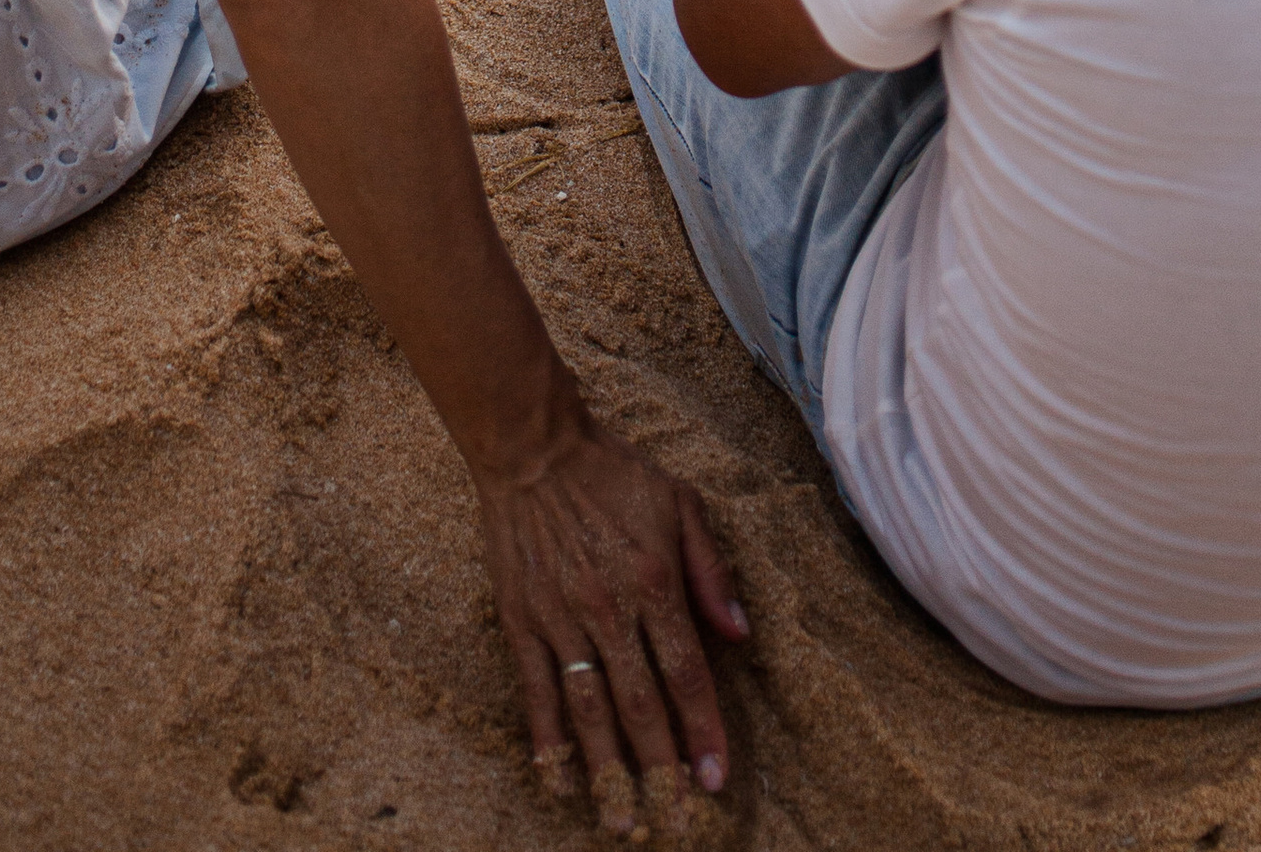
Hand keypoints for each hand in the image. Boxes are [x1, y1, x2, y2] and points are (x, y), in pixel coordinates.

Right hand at [472, 410, 747, 829]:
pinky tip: (561, 781)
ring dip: (609, 772)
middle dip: (663, 770)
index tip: (716, 779)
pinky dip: (548, 741)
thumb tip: (739, 636)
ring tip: (622, 822)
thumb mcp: (681, 502)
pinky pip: (537, 692)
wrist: (533, 447)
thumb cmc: (613, 472)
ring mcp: (562, 618)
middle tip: (677, 820)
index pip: (687, 673)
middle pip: (642, 705)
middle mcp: (610, 607)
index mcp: (655, 579)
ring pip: (590, 710)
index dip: (704, 730)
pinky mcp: (522, 620)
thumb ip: (711, 571)